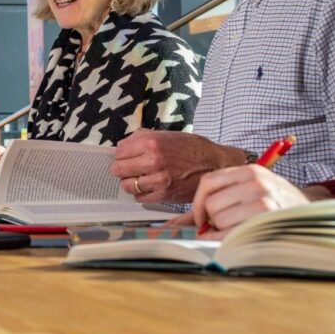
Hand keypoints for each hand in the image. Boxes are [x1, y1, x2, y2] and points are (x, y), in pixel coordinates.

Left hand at [110, 129, 245, 203]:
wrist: (216, 165)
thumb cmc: (192, 148)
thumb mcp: (166, 135)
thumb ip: (141, 138)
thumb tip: (121, 146)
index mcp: (151, 143)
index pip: (118, 152)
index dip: (122, 155)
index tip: (127, 157)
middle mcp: (152, 161)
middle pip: (118, 170)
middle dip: (122, 169)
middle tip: (131, 169)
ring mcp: (158, 180)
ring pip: (127, 185)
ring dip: (131, 183)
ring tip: (141, 178)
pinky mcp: (164, 195)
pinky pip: (140, 198)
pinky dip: (142, 194)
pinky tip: (150, 187)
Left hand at [189, 165, 311, 238]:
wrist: (310, 214)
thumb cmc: (273, 204)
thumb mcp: (247, 192)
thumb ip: (213, 202)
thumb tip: (173, 225)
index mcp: (248, 171)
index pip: (208, 183)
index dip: (198, 203)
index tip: (200, 217)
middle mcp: (255, 182)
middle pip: (211, 203)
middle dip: (213, 218)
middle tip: (227, 222)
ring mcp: (262, 200)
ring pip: (219, 219)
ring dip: (225, 229)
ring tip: (243, 226)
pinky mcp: (266, 219)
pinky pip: (231, 233)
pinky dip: (226, 239)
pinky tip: (237, 238)